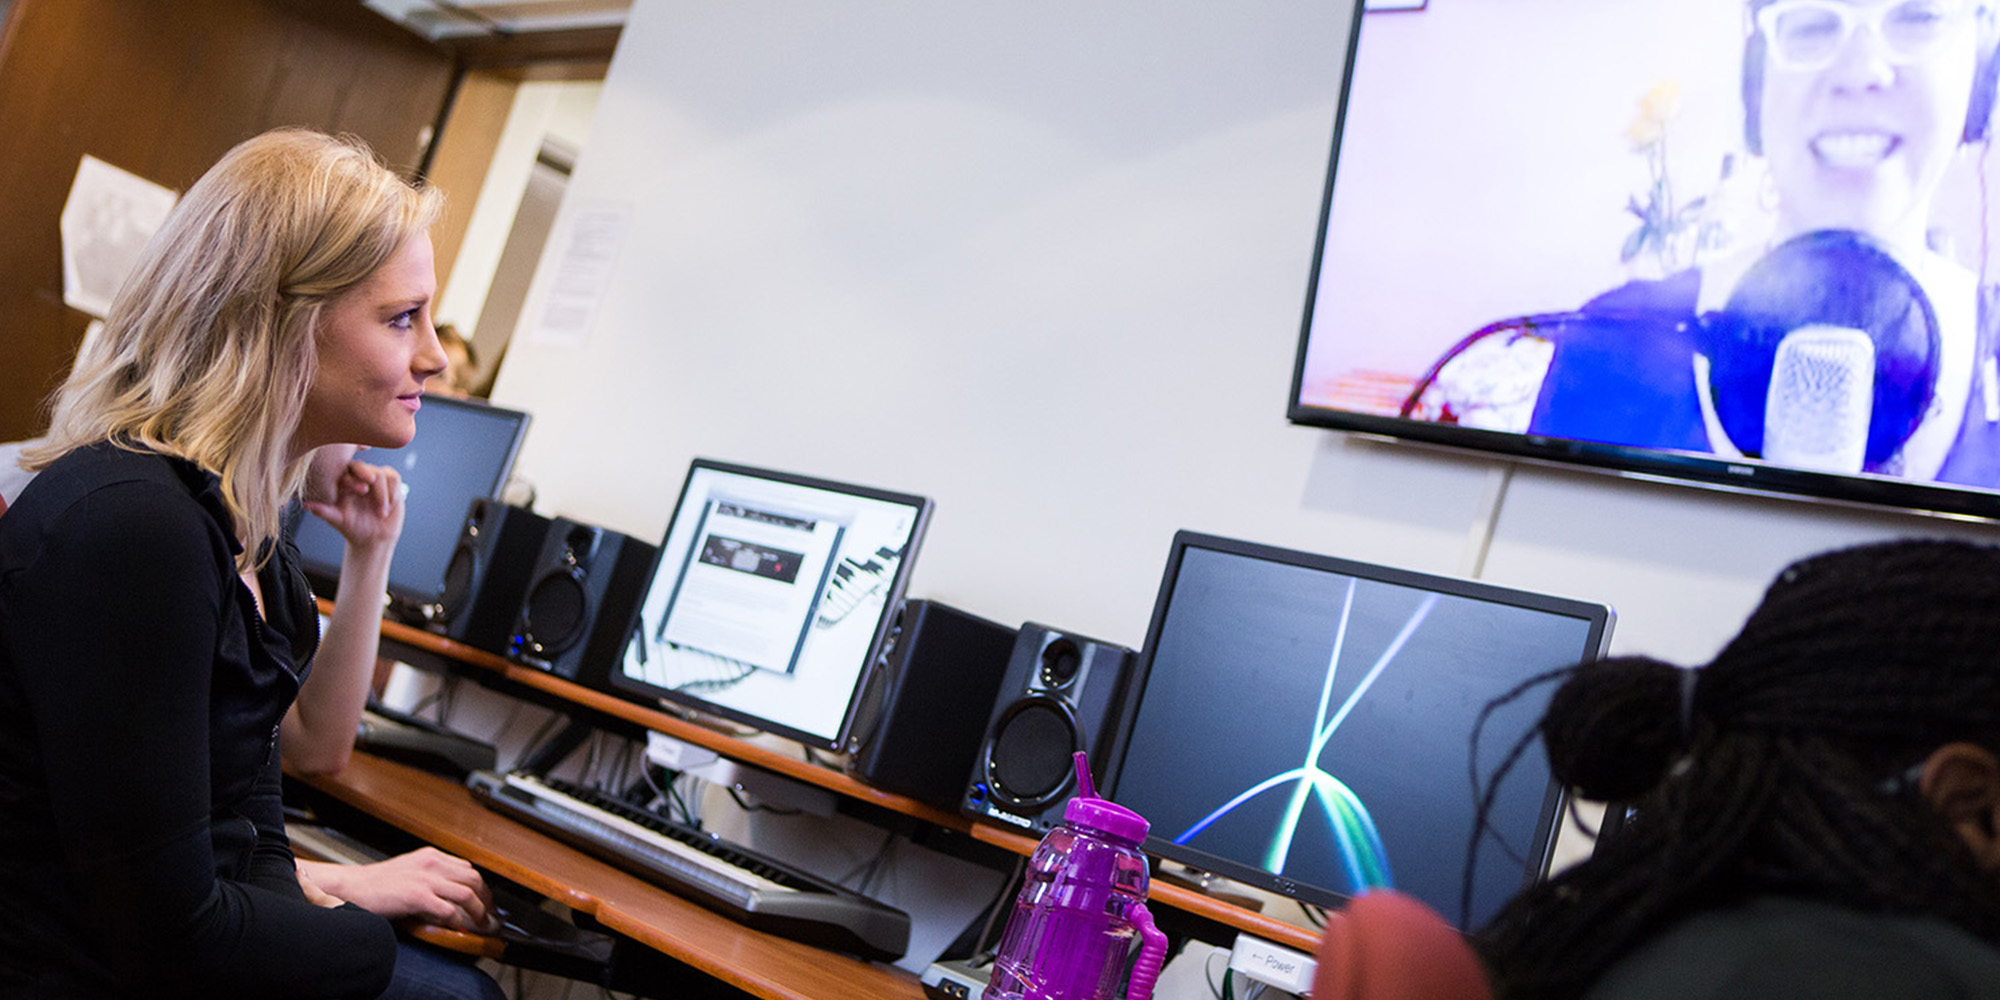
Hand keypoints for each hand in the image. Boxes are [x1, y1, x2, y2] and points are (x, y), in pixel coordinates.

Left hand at [302, 450, 405, 555]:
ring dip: (383, 494)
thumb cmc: (352, 528)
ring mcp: (375, 478)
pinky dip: (393, 492)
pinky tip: (389, 506)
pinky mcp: (391, 482)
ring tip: (381, 512)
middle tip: (371, 485)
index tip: (362, 490)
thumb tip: (305, 505)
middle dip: (368, 474)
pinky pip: (394, 478)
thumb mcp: (338, 520)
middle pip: (363, 466)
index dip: (354, 477)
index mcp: (343, 483)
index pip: (346, 470)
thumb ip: (323, 510)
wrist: (374, 538)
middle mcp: (358, 477)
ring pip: (381, 474)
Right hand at [302, 849, 498, 931]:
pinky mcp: (417, 896)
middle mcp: (432, 864)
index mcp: (430, 856)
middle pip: (474, 879)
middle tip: (489, 916)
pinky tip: (459, 930)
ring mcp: (425, 879)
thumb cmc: (375, 884)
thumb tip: (450, 895)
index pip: (467, 868)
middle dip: (487, 899)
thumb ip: (431, 878)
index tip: (485, 901)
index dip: (481, 886)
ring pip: (467, 894)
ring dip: (479, 912)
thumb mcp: (409, 871)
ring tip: (481, 925)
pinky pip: (448, 910)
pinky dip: (458, 922)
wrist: (351, 887)